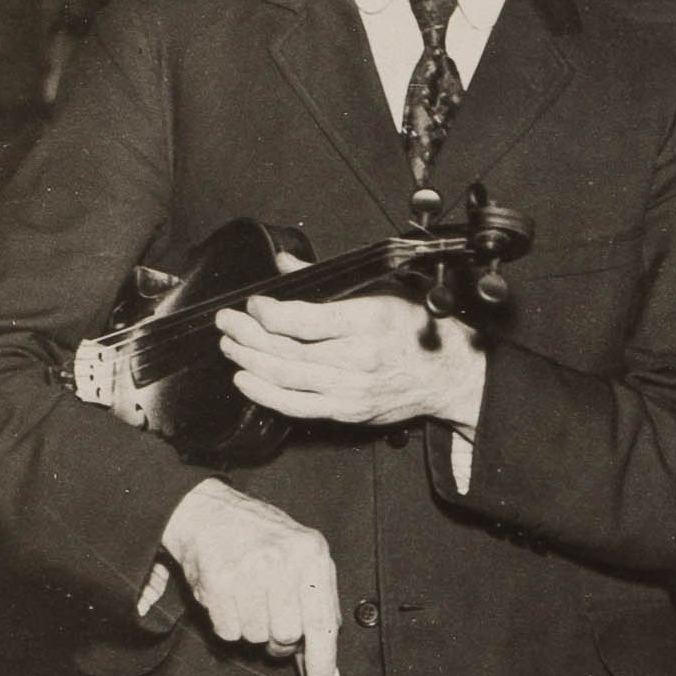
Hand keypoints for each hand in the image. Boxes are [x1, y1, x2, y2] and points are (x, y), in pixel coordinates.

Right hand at [160, 477, 341, 675]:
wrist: (208, 511)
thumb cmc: (259, 537)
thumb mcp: (302, 552)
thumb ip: (318, 594)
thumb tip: (325, 642)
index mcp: (311, 554)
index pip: (322, 622)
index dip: (322, 660)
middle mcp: (283, 561)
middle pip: (288, 635)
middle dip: (280, 638)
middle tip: (271, 619)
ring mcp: (249, 570)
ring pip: (257, 635)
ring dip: (252, 627)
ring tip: (247, 597)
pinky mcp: (217, 581)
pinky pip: (229, 631)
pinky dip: (229, 623)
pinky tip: (229, 597)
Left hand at [218, 291, 487, 430]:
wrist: (448, 375)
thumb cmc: (419, 329)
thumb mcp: (382, 290)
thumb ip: (328, 279)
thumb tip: (286, 263)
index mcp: (368, 321)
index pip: (302, 320)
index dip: (268, 312)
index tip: (253, 303)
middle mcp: (358, 358)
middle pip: (286, 349)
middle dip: (248, 335)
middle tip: (228, 322)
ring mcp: (352, 389)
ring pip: (285, 378)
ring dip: (249, 361)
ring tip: (231, 346)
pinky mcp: (348, 412)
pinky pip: (295, 406)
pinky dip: (265, 393)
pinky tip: (246, 379)